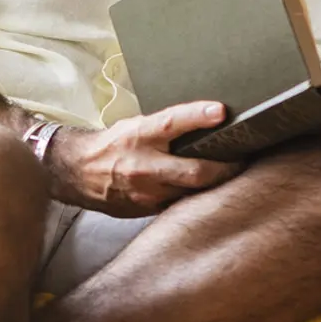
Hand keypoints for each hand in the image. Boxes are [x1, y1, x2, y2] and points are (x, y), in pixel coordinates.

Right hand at [45, 101, 242, 216]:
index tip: (221, 111)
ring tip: (234, 176)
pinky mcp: (146, 209)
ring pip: (190, 193)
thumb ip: (167, 128)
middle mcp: (144, 165)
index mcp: (140, 136)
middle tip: (243, 160)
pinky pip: (179, 205)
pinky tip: (208, 193)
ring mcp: (146, 192)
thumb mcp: (136, 126)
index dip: (198, 116)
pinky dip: (194, 198)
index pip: (172, 123)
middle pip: (193, 172)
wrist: (77, 172)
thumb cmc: (114, 144)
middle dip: (224, 169)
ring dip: (214, 186)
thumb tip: (208, 122)